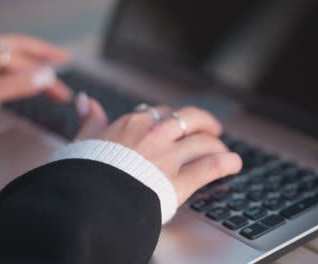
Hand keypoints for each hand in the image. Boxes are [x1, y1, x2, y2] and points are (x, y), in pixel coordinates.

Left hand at [0, 34, 71, 102]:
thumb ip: (15, 85)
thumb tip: (46, 76)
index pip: (26, 64)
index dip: (48, 79)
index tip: (64, 95)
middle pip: (21, 46)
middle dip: (45, 53)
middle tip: (65, 58)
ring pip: (10, 49)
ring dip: (31, 56)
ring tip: (47, 62)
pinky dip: (15, 59)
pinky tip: (18, 67)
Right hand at [74, 96, 241, 204]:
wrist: (91, 198)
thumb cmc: (86, 171)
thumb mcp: (83, 139)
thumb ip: (90, 119)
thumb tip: (85, 99)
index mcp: (133, 124)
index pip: (162, 113)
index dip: (173, 119)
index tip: (176, 125)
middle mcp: (155, 134)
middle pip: (191, 119)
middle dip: (205, 122)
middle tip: (212, 129)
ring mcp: (169, 156)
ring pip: (203, 141)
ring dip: (217, 145)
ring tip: (224, 150)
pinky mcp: (179, 180)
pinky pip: (210, 166)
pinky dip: (226, 164)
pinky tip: (234, 164)